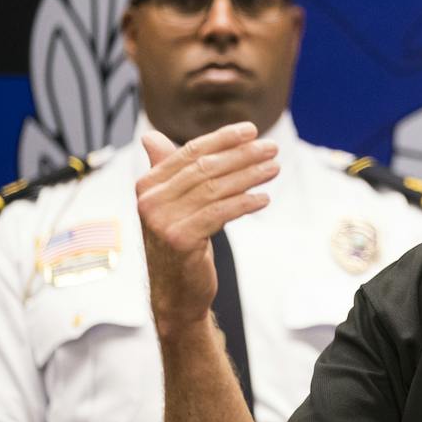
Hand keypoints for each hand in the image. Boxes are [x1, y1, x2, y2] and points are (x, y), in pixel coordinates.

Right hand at [136, 123, 277, 333]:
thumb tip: (150, 137)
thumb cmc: (180, 241)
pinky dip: (245, 203)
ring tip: (274, 169)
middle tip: (272, 149)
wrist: (175, 291)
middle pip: (205, 168)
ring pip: (216, 189)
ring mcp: (163, 220)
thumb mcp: (171, 204)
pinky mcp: (181, 239)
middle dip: (243, 155)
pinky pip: (220, 213)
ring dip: (250, 176)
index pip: (189, 152)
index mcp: (147, 185)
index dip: (222, 139)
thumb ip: (167, 172)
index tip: (251, 130)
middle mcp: (150, 200)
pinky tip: (264, 199)